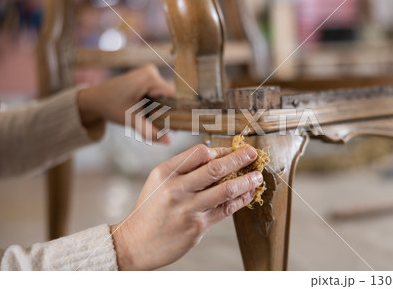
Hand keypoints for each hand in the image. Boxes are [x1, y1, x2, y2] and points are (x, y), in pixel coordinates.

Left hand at [77, 65, 174, 143]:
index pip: (174, 96)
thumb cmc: (110, 106)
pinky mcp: (146, 78)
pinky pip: (158, 94)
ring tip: (160, 125)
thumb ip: (151, 132)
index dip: (177, 112)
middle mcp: (152, 72)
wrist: (93, 99)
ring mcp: (149, 74)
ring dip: (162, 111)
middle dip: (169, 113)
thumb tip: (168, 142)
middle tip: (169, 131)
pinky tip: (152, 116)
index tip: (178, 128)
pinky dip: (156, 106)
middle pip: (170, 96)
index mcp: (150, 78)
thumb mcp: (132, 120)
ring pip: (164, 96)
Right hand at [111, 144, 262, 269]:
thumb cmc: (150, 209)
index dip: (220, 150)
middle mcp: (177, 188)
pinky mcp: (197, 227)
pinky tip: (249, 194)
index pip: (200, 152)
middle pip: (215, 168)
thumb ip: (184, 168)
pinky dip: (240, 200)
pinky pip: (225, 210)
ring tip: (258, 175)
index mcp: (166, 172)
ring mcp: (188, 209)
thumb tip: (217, 156)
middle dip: (239, 158)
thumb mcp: (159, 181)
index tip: (232, 150)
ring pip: (225, 190)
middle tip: (253, 153)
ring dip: (246, 181)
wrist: (135, 243)